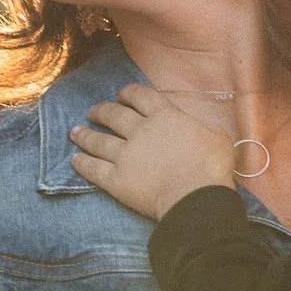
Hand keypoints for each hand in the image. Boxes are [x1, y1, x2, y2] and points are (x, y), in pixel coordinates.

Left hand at [68, 83, 239, 219]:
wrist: (195, 196)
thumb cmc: (212, 166)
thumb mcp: (216, 136)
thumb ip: (201, 127)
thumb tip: (197, 127)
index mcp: (165, 116)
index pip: (140, 96)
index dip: (127, 93)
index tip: (121, 95)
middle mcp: (140, 130)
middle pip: (113, 115)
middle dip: (101, 111)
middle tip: (93, 112)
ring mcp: (125, 155)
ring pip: (98, 140)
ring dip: (85, 134)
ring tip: (75, 131)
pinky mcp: (116, 179)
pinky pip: (93, 168)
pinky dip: (82, 163)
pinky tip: (74, 160)